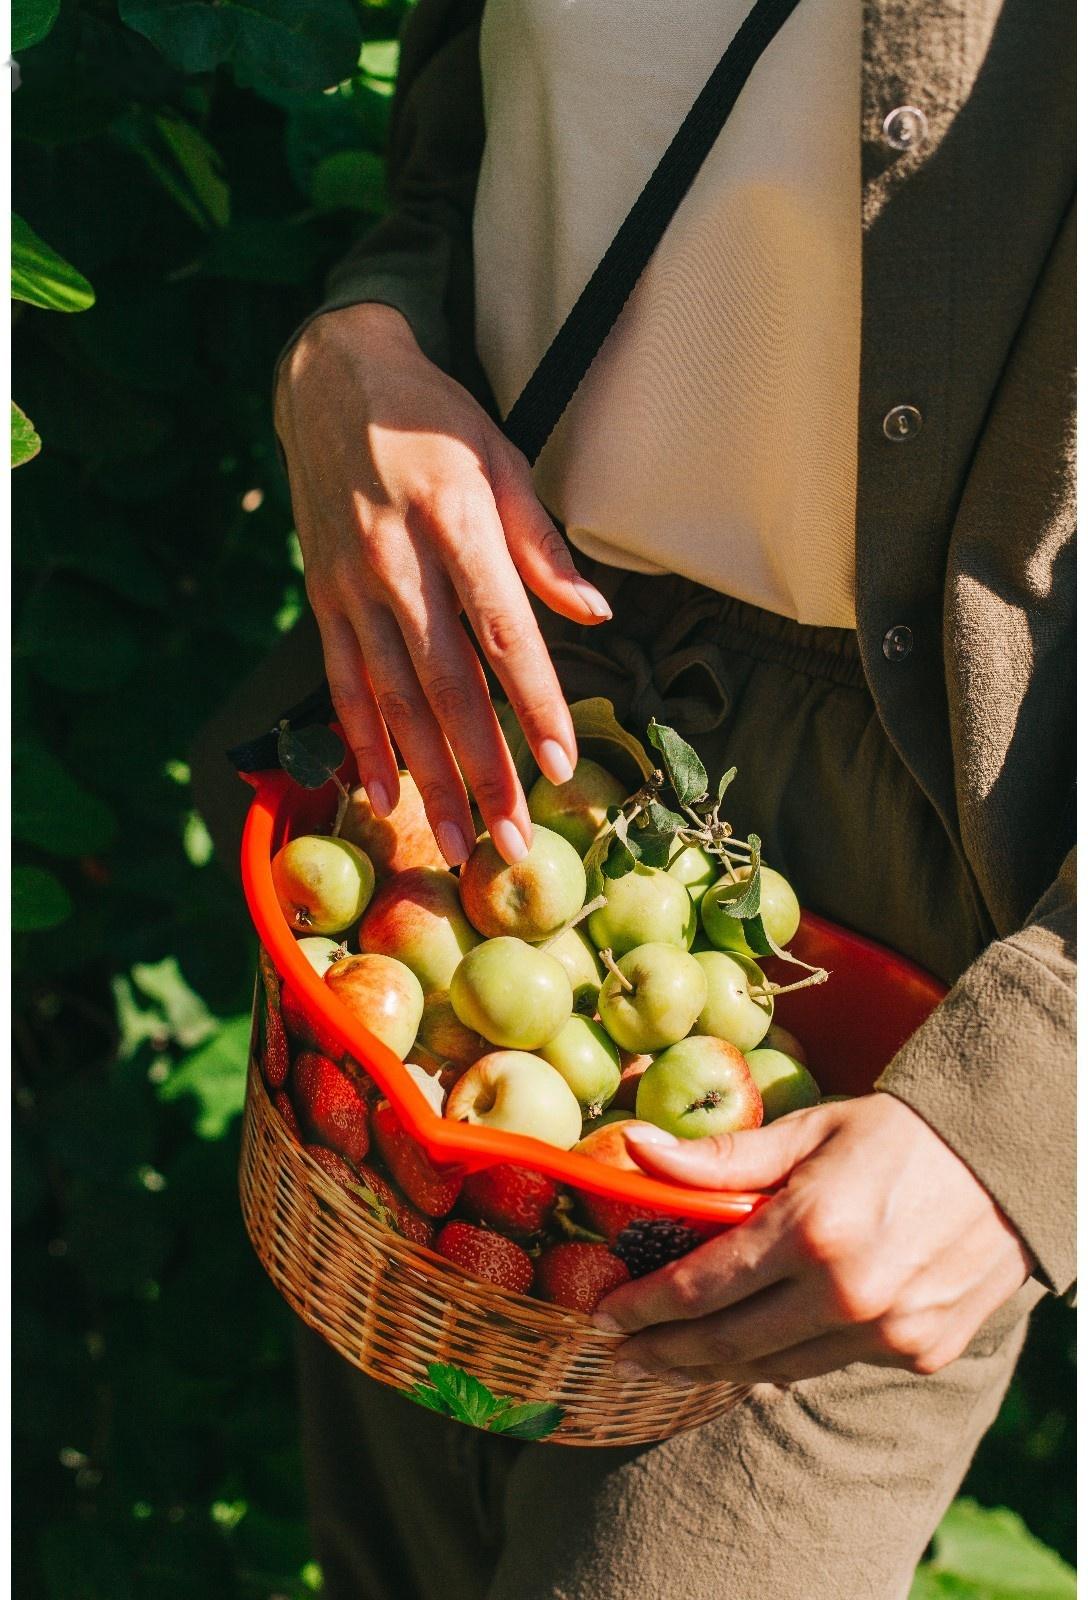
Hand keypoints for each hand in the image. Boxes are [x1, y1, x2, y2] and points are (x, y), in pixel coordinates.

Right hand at [274, 302, 611, 866]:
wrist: (331, 379)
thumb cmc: (435, 421)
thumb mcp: (502, 458)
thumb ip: (543, 544)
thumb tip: (598, 612)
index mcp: (458, 521)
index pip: (505, 632)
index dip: (534, 703)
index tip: (562, 763)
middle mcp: (400, 561)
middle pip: (447, 686)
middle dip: (482, 771)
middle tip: (509, 843)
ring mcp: (353, 585)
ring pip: (393, 701)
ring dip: (424, 779)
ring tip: (450, 842)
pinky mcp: (323, 599)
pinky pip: (343, 684)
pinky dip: (361, 743)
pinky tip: (379, 795)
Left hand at [594, 1094, 1032, 1385]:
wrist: (1008, 1160)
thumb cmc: (898, 1134)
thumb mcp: (809, 1129)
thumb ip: (721, 1158)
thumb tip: (637, 1151)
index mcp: (812, 1229)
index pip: (701, 1288)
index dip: (644, 1308)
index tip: (605, 1314)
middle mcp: (848, 1294)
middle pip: (727, 1345)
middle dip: (663, 1353)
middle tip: (620, 1353)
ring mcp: (888, 1333)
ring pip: (774, 1368)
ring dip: (713, 1368)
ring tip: (670, 1360)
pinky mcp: (921, 1354)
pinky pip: (827, 1366)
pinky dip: (781, 1363)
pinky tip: (749, 1354)